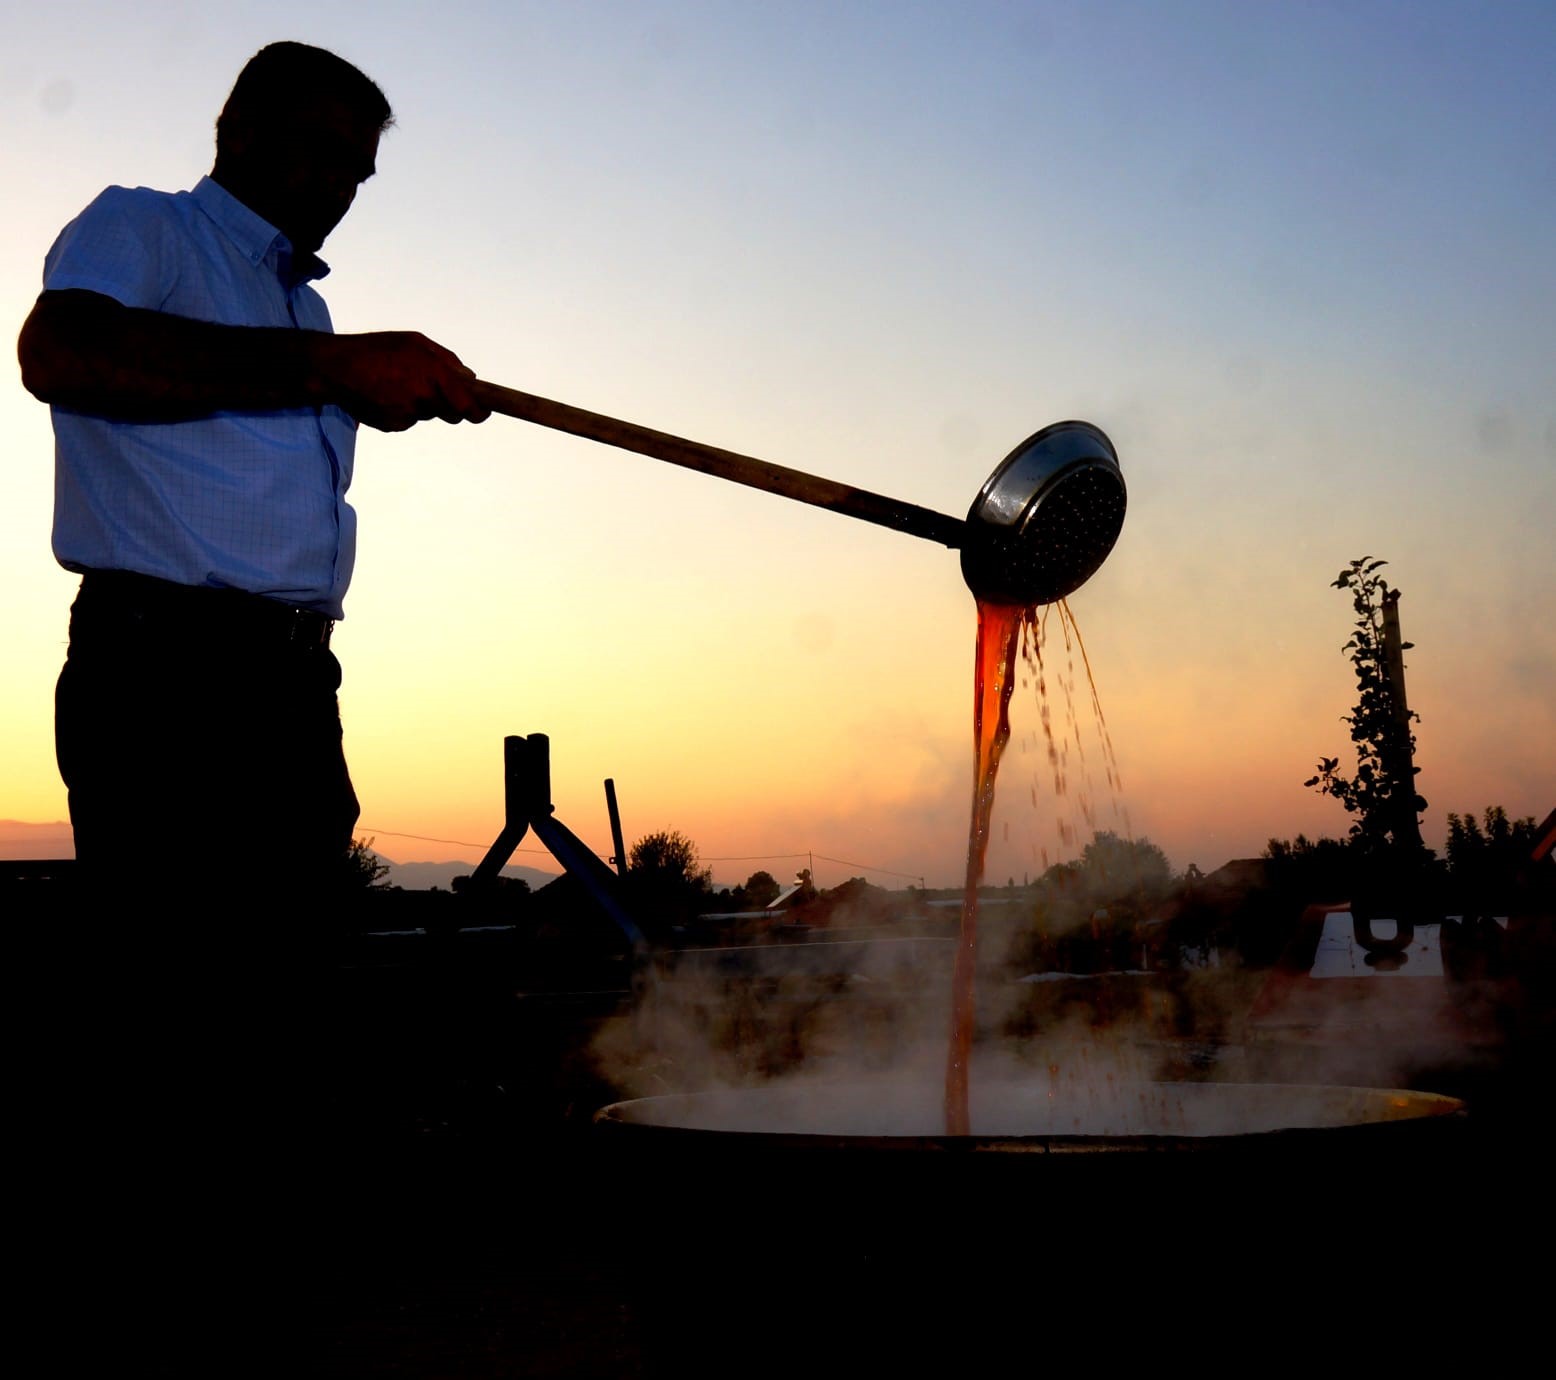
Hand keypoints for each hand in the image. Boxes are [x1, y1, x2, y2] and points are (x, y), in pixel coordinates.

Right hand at [317, 331, 491, 431]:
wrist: (335, 368)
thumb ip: (447, 360)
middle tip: (432, 388)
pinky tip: (385, 393)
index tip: (483, 411)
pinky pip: (408, 420)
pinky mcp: (393, 425)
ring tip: (398, 383)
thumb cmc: (378, 349)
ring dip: (422, 403)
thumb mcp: (416, 342)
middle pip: (452, 414)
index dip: (479, 412)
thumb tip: (470, 378)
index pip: (468, 406)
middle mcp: (423, 398)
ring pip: (428, 414)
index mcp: (434, 375)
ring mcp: (408, 415)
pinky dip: (402, 409)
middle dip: (449, 405)